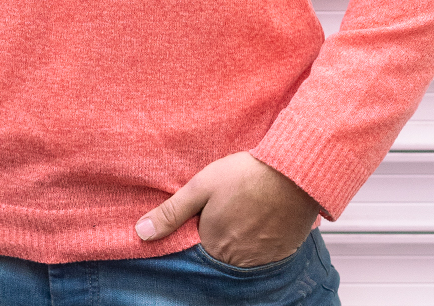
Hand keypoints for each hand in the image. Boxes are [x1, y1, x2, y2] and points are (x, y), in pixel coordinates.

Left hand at [134, 152, 320, 267]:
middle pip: (220, 251)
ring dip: (240, 238)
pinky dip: (260, 240)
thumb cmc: (244, 175)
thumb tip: (141, 233)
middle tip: (229, 208)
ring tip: (244, 211)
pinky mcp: (281, 254)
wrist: (292, 173)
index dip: (199, 228)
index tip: (205, 213)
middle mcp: (236, 260)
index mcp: (213, 245)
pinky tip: (261, 218)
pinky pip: (263, 255)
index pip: (197, 247)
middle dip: (220, 233)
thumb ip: (171, 212)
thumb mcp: (201, 187)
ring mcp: (260, 260)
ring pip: (241, 254)